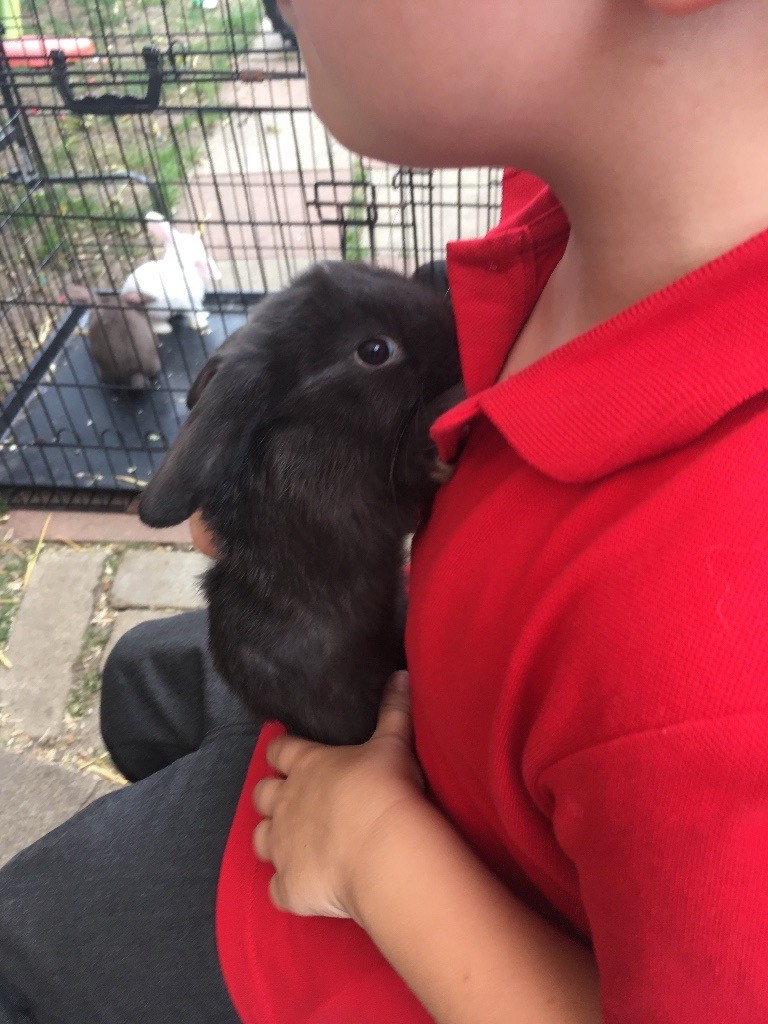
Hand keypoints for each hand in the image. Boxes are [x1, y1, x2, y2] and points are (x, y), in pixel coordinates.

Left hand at [252, 670, 424, 921]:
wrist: (382, 848)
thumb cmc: (385, 789)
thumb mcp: (392, 743)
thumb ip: (393, 710)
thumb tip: (400, 674)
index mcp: (306, 765)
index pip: (279, 749)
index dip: (282, 751)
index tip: (288, 752)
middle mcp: (285, 803)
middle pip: (261, 794)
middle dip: (271, 796)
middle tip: (292, 800)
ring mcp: (282, 846)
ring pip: (259, 840)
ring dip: (272, 840)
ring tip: (293, 843)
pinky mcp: (289, 885)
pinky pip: (275, 889)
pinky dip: (286, 887)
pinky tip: (303, 887)